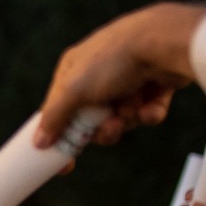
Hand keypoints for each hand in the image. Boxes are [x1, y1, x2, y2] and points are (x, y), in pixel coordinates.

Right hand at [36, 2, 205, 149]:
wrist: (166, 43)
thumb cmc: (115, 59)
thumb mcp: (74, 89)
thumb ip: (54, 116)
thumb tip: (38, 141)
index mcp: (74, 68)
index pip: (59, 108)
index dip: (60, 135)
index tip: (64, 162)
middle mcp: (100, 72)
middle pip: (92, 119)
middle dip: (101, 128)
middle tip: (109, 128)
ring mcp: (129, 78)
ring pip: (121, 118)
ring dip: (127, 120)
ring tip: (132, 110)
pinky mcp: (156, 84)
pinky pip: (147, 112)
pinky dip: (149, 113)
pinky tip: (151, 105)